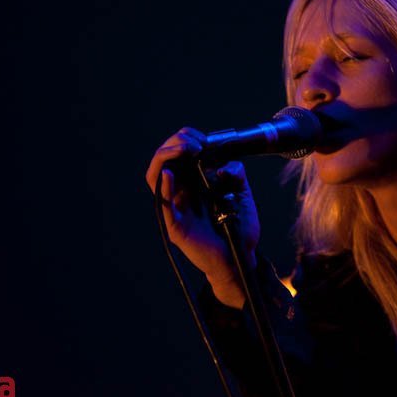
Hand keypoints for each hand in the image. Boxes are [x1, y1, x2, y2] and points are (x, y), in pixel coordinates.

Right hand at [145, 127, 260, 306]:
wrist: (241, 258)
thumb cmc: (240, 228)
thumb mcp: (241, 193)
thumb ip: (235, 174)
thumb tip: (224, 165)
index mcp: (193, 182)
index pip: (177, 153)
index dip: (185, 139)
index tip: (203, 138)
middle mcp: (181, 192)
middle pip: (162, 160)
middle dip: (175, 143)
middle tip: (195, 142)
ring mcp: (176, 208)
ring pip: (155, 177)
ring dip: (166, 157)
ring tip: (184, 150)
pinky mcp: (176, 226)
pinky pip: (164, 204)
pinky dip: (164, 186)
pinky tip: (170, 173)